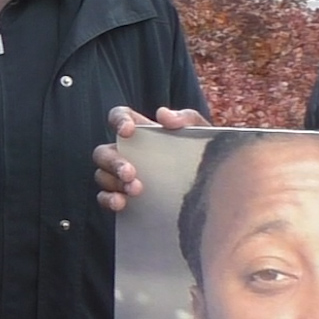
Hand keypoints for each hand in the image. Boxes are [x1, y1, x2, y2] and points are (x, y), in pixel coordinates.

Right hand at [92, 106, 209, 212]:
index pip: (120, 116)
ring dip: (114, 182)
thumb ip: (187, 118)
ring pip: (102, 175)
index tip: (128, 131)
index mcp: (143, 132)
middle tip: (131, 173)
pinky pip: (103, 197)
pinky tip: (121, 203)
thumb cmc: (203, 156)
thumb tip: (163, 115)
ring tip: (136, 191)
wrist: (216, 192)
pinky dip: (107, 199)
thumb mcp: (202, 133)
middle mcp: (127, 152)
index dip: (118, 120)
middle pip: (104, 151)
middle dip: (114, 162)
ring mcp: (121, 176)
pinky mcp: (122, 197)